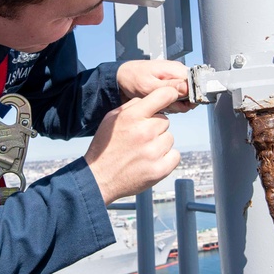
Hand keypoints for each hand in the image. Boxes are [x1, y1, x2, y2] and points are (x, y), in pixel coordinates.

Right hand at [85, 86, 181, 204]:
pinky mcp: (159, 169)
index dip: (169, 95)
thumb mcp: (111, 119)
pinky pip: (175, 155)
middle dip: (155, 127)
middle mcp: (144, 132)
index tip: (170, 98)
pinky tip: (152, 160)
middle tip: (140, 137)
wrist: (99, 178)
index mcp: (132, 117)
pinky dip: (166, 158)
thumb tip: (151, 99)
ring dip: (160, 143)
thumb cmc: (105, 147)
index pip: (162, 96)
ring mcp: (153, 152)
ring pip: (169, 138)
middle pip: (165, 120)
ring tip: (143, 151)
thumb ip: (132, 107)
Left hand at [116, 60, 194, 113]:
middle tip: (166, 105)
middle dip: (181, 103)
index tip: (180, 104)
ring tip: (161, 103)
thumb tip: (187, 88)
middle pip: (192, 93)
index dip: (191, 96)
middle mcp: (178, 73)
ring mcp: (175, 80)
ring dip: (174, 105)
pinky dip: (170, 104)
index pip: (196, 83)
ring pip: (185, 98)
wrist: (123, 78)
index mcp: (176, 69)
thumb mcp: (149, 85)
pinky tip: (161, 104)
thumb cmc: (133, 78)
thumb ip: (169, 87)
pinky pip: (178, 99)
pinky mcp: (171, 86)